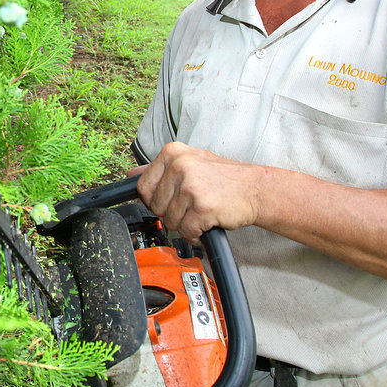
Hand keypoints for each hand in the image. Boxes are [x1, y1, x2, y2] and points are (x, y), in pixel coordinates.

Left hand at [127, 141, 263, 242]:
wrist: (256, 188)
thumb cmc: (223, 178)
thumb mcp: (189, 161)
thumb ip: (160, 169)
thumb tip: (131, 175)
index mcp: (172, 153)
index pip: (142, 187)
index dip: (156, 200)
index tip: (172, 200)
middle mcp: (179, 166)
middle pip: (154, 206)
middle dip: (172, 212)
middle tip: (192, 205)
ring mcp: (191, 186)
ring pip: (169, 221)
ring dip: (185, 224)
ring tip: (202, 212)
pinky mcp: (202, 207)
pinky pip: (186, 231)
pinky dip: (196, 234)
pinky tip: (207, 223)